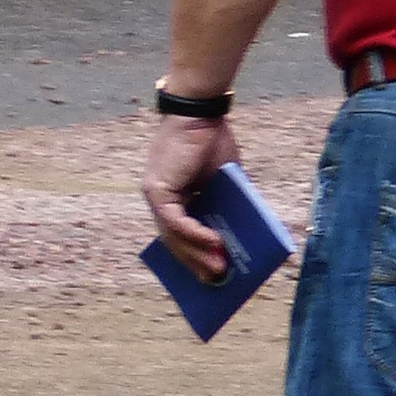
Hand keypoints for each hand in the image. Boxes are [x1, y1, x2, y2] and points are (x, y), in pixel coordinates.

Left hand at [142, 112, 246, 282]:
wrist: (203, 113)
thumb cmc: (214, 141)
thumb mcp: (225, 181)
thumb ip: (226, 204)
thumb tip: (239, 235)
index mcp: (173, 197)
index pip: (179, 234)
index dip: (194, 255)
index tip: (209, 274)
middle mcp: (159, 199)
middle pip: (175, 240)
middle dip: (196, 262)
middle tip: (216, 281)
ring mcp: (156, 195)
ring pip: (174, 236)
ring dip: (198, 255)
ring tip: (220, 270)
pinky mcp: (158, 191)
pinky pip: (176, 222)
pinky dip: (196, 235)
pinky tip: (215, 244)